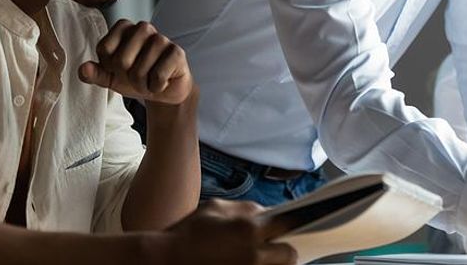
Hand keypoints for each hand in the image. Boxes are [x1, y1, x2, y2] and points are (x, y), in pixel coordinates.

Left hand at [79, 19, 192, 104]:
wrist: (164, 90)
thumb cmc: (136, 78)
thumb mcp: (111, 78)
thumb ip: (95, 73)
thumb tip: (83, 69)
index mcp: (124, 28)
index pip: (104, 48)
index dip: (109, 66)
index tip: (118, 68)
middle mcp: (144, 28)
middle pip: (121, 60)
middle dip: (127, 77)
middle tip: (136, 77)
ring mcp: (162, 39)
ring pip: (140, 70)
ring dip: (142, 84)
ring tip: (148, 80)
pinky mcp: (177, 52)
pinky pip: (158, 75)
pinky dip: (156, 86)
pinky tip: (161, 82)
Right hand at [151, 200, 296, 264]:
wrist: (164, 261)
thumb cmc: (188, 233)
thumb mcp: (216, 207)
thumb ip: (246, 208)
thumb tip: (267, 212)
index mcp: (249, 227)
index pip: (289, 223)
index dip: (296, 221)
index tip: (302, 222)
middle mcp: (253, 253)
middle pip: (289, 254)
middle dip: (285, 250)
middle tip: (276, 247)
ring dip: (275, 263)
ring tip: (263, 258)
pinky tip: (247, 263)